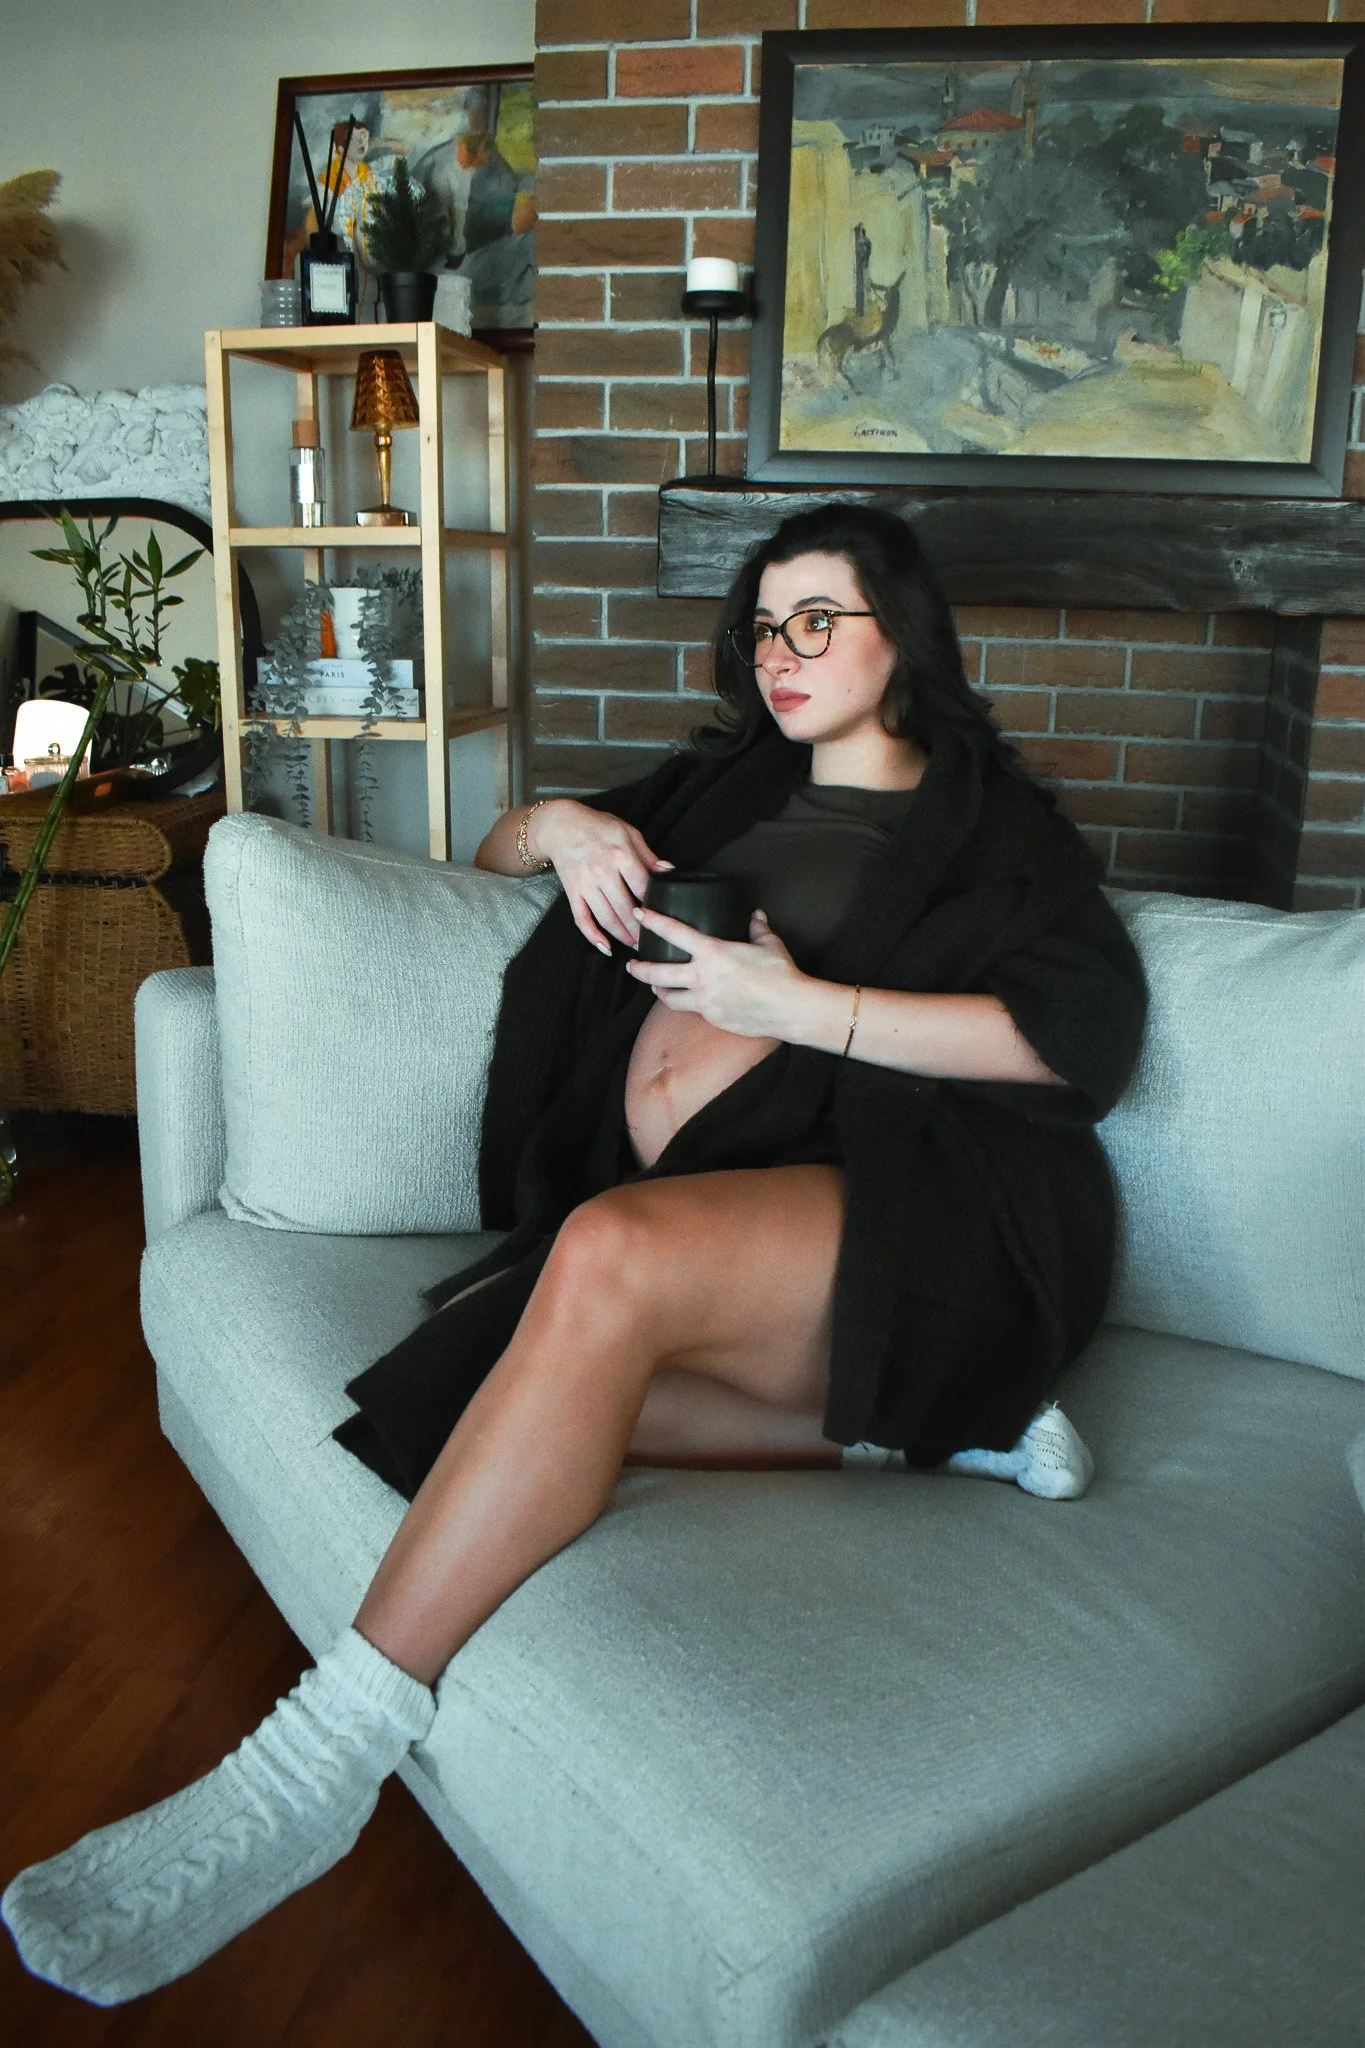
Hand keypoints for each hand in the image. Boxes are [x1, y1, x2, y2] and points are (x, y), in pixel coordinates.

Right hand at [533, 800, 672, 954]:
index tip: (664, 916)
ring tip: (636, 945)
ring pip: (607, 918)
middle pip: (626, 909)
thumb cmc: (597, 827)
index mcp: (620, 854)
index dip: (654, 904)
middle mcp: (603, 872)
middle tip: (652, 940)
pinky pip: (582, 919)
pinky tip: (606, 947)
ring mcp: (586, 884)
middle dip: (641, 929)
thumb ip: (648, 855)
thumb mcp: (628, 832)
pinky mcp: (572, 892)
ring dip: (623, 936)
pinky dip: (593, 936)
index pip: (643, 887)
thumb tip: (669, 871)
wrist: (560, 825)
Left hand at [626, 909, 805, 1037]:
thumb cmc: (781, 974)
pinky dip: (689, 1004)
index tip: (639, 916)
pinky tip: (692, 1001)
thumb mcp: (769, 943)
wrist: (789, 1008)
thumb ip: (758, 928)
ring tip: (656, 987)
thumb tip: (756, 916)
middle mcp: (702, 977)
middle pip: (657, 973)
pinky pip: (693, 1011)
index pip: (673, 933)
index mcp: (712, 953)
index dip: (652, 922)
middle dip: (640, 969)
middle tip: (632, 965)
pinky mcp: (713, 1018)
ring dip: (659, 991)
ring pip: (669, 998)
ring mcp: (705, 1001)